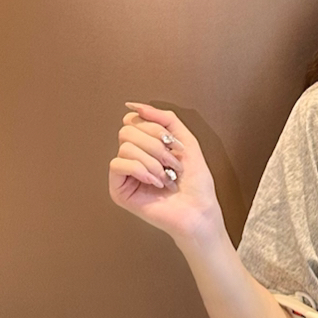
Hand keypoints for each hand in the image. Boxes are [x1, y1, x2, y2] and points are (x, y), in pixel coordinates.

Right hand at [108, 102, 224, 248]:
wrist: (199, 210)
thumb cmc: (195, 182)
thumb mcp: (185, 140)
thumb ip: (164, 119)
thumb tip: (134, 107)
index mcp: (145, 145)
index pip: (134, 120)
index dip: (155, 128)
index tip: (173, 144)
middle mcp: (132, 157)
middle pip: (127, 131)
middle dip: (156, 145)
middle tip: (171, 163)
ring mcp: (124, 174)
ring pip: (125, 147)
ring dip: (153, 161)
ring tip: (166, 176)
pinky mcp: (118, 190)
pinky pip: (118, 164)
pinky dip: (141, 169)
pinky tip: (154, 181)